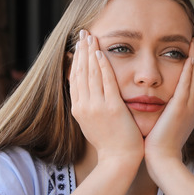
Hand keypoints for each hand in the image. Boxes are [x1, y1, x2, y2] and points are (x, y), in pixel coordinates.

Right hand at [69, 30, 143, 165]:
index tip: (77, 46)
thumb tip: (88, 94)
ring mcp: (96, 107)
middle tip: (82, 33)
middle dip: (80, 51)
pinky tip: (101, 53)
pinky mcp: (111, 108)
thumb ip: (90, 107)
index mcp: (79, 110)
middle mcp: (84, 106)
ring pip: (90, 74)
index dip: (75, 60)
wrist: (119, 160)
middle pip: (80, 72)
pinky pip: (106, 82)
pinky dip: (102, 66)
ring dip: (90, 53)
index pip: (74, 78)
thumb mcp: (94, 124)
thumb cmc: (112, 144)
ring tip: (90, 37)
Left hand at [144, 37, 193, 180]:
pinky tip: (189, 56)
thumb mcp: (165, 126)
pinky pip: (188, 83)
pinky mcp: (181, 108)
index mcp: (190, 111)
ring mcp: (190, 107)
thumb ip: (165, 113)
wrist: (162, 160)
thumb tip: (158, 105)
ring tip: (193, 43)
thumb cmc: (158, 147)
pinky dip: (190, 69)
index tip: (191, 54)